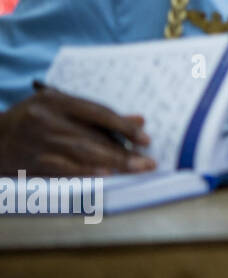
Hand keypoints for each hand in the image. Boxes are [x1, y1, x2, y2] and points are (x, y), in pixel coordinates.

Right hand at [0, 86, 153, 176]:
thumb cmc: (33, 120)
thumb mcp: (60, 107)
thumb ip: (98, 114)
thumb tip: (139, 121)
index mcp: (56, 101)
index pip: (98, 112)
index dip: (124, 126)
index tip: (145, 139)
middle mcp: (46, 119)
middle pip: (92, 136)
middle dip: (123, 151)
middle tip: (147, 162)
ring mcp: (37, 142)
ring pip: (81, 153)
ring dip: (112, 163)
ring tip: (135, 170)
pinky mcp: (31, 162)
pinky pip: (64, 169)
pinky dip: (87, 173)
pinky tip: (106, 176)